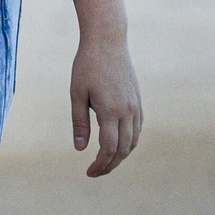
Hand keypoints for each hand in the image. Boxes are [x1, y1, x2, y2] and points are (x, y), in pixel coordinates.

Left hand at [70, 34, 142, 176]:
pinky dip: (129, 142)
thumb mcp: (77, 93)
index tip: (89, 173)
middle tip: (95, 172)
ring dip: (121, 155)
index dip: (100, 164)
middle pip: (123, 149)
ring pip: (133, 141)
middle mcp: (127, 112)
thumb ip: (79, 122)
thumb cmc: (87, 66)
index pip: (108, 148)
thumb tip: (79, 149)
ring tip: (105, 162)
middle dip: (110, 164)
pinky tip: (118, 145)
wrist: (107, 42)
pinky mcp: (138, 101)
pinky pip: (137, 129)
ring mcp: (135, 107)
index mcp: (110, 111)